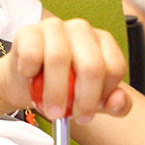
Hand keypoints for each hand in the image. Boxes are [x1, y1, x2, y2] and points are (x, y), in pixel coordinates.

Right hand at [0, 16, 130, 123]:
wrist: (26, 81)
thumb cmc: (62, 85)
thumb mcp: (91, 97)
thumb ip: (113, 103)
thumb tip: (119, 102)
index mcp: (103, 41)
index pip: (114, 68)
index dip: (102, 96)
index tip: (89, 111)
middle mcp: (82, 29)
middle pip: (91, 65)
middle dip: (83, 99)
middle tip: (73, 118)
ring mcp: (55, 27)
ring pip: (59, 59)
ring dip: (54, 93)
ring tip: (51, 110)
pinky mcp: (29, 32)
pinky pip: (32, 54)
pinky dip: (30, 73)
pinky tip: (30, 79)